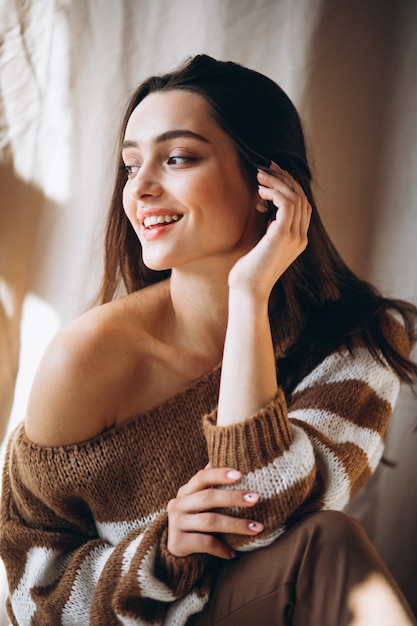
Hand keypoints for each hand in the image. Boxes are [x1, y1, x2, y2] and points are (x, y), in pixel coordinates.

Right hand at [167, 466, 263, 558]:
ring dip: (236, 525)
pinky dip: (221, 548)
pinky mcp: (178, 543)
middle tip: (256, 498)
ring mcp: (176, 523)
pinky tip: (233, 553)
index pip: (202, 477)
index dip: (220, 474)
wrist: (175, 550)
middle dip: (233, 497)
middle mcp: (178, 504)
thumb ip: (211, 484)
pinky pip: (205, 543)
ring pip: (210, 521)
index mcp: (186, 491)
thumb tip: (229, 457)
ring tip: (257, 528)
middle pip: (208, 497)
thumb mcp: (199, 501)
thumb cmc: (195, 520)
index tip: (241, 474)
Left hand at [228, 161, 311, 297]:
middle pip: (302, 198)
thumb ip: (268, 226)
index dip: (289, 186)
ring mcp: (295, 236)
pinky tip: (260, 190)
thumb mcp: (261, 243)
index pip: (302, 205)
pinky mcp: (284, 236)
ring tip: (260, 175)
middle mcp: (301, 237)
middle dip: (285, 179)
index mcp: (298, 239)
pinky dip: (274, 192)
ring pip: (295, 198)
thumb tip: (263, 205)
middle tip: (267, 167)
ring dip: (278, 182)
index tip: (273, 173)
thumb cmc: (249, 269)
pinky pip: (286, 204)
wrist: (248, 289)